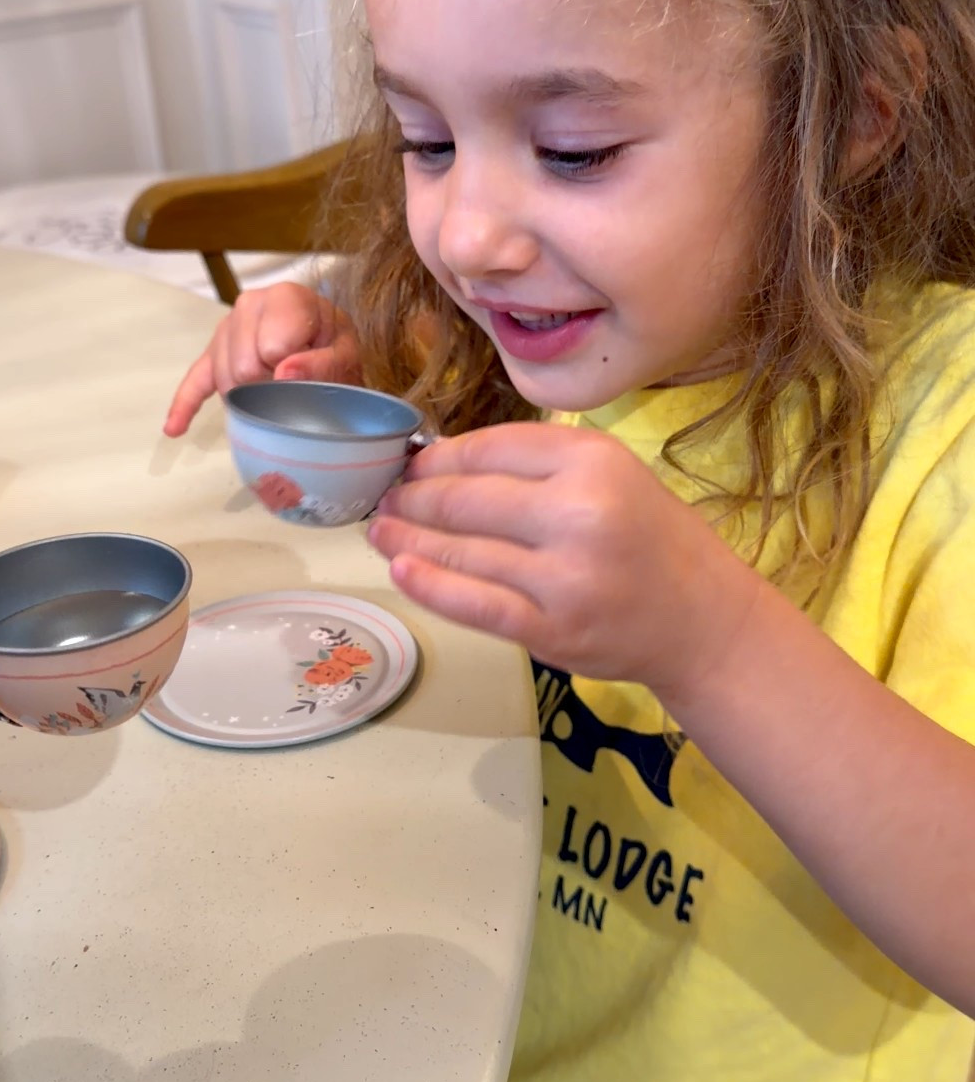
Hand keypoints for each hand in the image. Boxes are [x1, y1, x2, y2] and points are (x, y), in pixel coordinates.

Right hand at [165, 283, 362, 436]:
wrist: (327, 345)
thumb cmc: (335, 348)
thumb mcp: (345, 356)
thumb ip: (321, 364)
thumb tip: (284, 374)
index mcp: (285, 298)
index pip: (270, 346)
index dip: (288, 369)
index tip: (305, 369)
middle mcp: (250, 304)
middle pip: (242, 365)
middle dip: (266, 385)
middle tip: (291, 382)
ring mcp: (228, 328)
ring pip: (223, 377)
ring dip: (248, 395)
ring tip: (274, 387)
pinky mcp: (214, 353)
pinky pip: (194, 379)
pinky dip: (185, 405)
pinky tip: (174, 428)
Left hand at [367, 423, 759, 698]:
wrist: (701, 621)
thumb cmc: (649, 540)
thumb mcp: (612, 474)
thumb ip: (537, 464)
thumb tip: (441, 464)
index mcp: (592, 462)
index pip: (489, 450)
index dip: (436, 458)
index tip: (409, 464)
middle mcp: (578, 514)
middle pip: (465, 500)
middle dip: (413, 498)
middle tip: (385, 498)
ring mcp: (563, 578)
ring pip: (462, 552)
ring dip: (408, 540)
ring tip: (380, 531)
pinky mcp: (551, 631)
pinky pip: (475, 605)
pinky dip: (431, 587)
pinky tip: (401, 571)